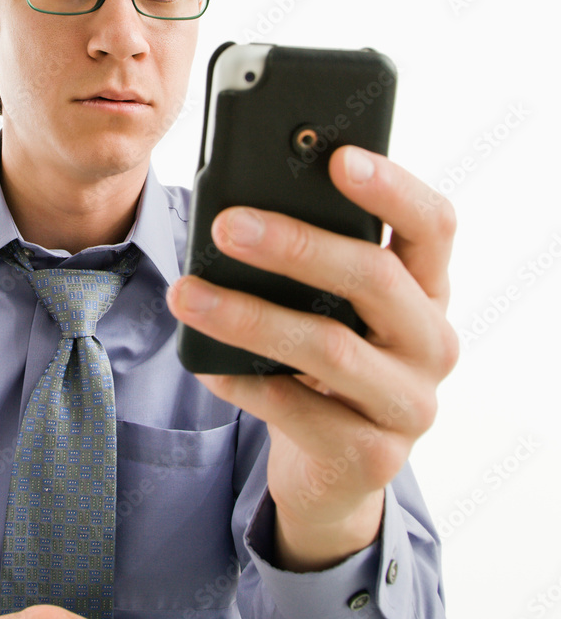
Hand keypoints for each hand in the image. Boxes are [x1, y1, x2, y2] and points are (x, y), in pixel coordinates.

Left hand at [166, 145, 458, 570]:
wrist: (332, 460)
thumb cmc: (322, 351)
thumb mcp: (329, 303)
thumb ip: (308, 259)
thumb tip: (236, 207)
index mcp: (425, 287)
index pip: (432, 225)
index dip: (392, 188)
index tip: (338, 158)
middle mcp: (432, 342)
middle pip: (374, 278)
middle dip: (295, 245)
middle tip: (225, 226)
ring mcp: (409, 403)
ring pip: (329, 347)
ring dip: (248, 316)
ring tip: (187, 293)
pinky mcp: (372, 455)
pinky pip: (297, 411)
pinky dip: (244, 380)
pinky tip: (206, 365)